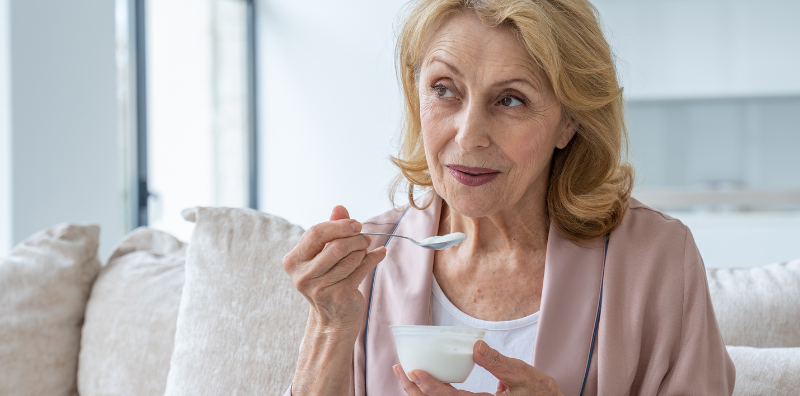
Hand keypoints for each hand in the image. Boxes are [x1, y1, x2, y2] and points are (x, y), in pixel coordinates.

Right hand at [282, 205, 386, 333]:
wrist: (332, 320)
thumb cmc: (328, 281)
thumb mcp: (323, 255)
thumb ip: (330, 230)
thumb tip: (339, 208)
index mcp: (293, 261)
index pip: (316, 233)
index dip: (339, 226)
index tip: (355, 225)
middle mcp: (302, 276)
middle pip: (336, 245)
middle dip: (356, 238)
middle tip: (366, 238)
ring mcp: (320, 288)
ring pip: (351, 257)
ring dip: (364, 250)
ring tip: (366, 250)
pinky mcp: (339, 295)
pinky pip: (362, 269)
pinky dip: (374, 258)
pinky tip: (379, 254)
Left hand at [393, 340, 563, 395]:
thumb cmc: (541, 392)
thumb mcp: (523, 374)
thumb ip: (498, 362)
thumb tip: (476, 346)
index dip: (429, 387)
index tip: (413, 371)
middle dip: (414, 390)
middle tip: (399, 370)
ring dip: (420, 393)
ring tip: (405, 375)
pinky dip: (434, 393)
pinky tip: (424, 382)